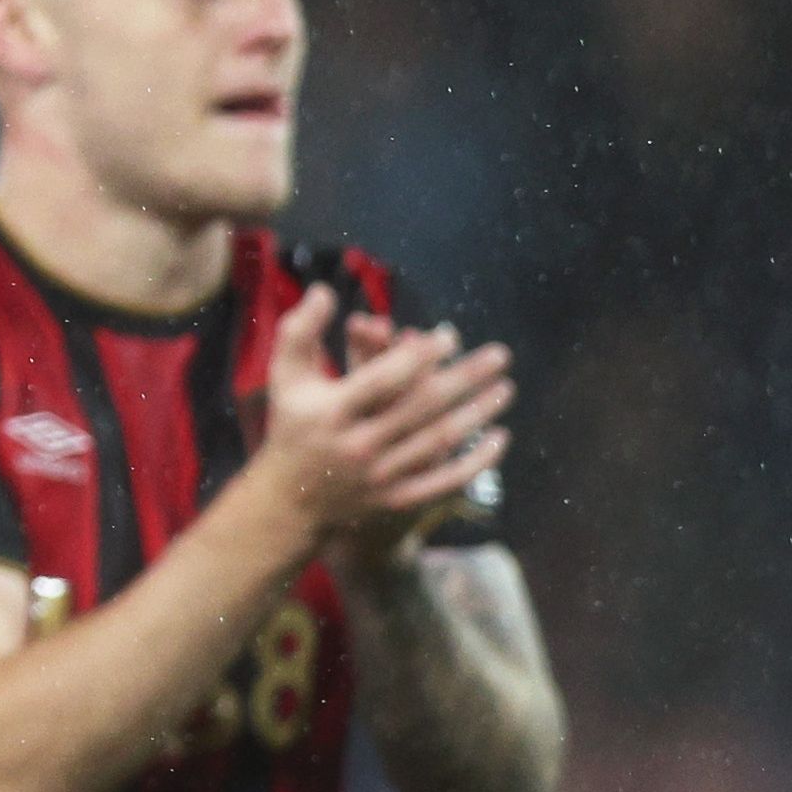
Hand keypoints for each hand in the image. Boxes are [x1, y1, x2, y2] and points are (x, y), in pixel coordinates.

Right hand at [253, 285, 513, 546]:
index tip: (449, 336)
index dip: (419, 357)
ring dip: (477, 414)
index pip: (382, 379)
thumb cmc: (291, 425)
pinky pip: (443, 482)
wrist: (288, 500)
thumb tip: (325, 290)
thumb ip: (300, 331)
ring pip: (438, 443)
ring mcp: (379, 476)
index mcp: (331, 411)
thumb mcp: (285, 377)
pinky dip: (475, 462)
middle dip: (464, 379)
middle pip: (420, 409)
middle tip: (499, 356)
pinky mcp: (395, 500)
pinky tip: (500, 438)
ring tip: (505, 388)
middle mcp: (357, 445)